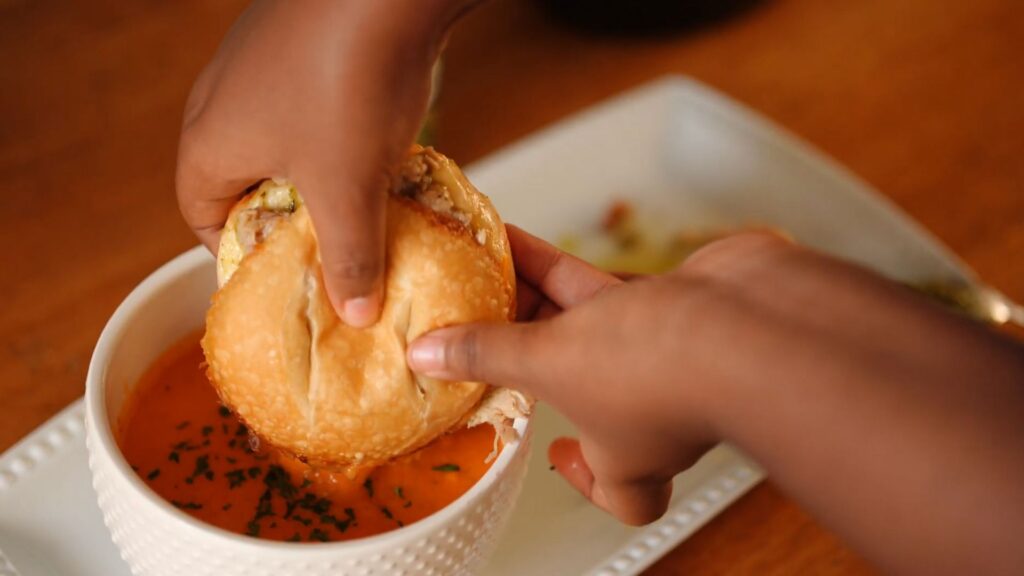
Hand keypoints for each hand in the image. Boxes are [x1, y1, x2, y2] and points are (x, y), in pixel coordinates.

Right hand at [176, 0, 471, 325]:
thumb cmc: (345, 87)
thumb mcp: (347, 190)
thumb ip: (349, 258)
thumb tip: (357, 314)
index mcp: (209, 143)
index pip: (202, 219)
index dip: (238, 255)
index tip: (282, 278)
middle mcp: (221, 101)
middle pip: (243, 183)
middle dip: (287, 221)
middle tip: (328, 248)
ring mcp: (260, 66)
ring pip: (283, 144)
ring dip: (320, 178)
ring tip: (363, 203)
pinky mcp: (302, 45)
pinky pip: (311, 107)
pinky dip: (340, 136)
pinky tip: (380, 147)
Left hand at [409, 225, 727, 524]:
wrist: (754, 316)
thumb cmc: (664, 372)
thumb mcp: (552, 365)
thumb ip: (489, 356)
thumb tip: (430, 357)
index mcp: (627, 454)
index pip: (619, 495)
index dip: (586, 482)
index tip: (553, 453)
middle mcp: (648, 408)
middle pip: (575, 385)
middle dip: (527, 356)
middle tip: (480, 328)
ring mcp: (666, 353)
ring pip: (585, 328)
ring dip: (533, 300)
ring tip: (482, 271)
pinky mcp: (676, 302)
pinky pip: (601, 284)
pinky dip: (559, 266)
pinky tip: (521, 240)